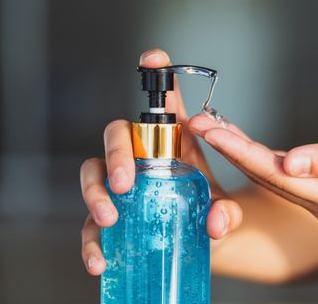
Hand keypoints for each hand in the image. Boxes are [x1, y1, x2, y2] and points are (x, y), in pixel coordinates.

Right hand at [80, 49, 241, 275]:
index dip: (156, 77)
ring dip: (93, 194)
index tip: (154, 58)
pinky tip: (99, 260)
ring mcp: (122, 189)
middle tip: (124, 180)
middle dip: (115, 152)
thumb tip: (216, 221)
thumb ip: (227, 214)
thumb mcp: (222, 210)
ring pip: (92, 175)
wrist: (201, 245)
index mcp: (172, 146)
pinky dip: (90, 242)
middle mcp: (142, 160)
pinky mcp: (112, 219)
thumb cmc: (209, 213)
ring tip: (109, 218)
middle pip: (116, 136)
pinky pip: (90, 224)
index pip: (163, 106)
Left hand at [190, 116, 317, 223]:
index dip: (241, 151)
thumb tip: (290, 162)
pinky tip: (242, 140)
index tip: (211, 130)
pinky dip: (260, 155)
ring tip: (210, 127)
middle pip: (268, 176)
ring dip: (240, 151)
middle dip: (230, 149)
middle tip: (197, 124)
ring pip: (272, 175)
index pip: (277, 174)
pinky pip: (284, 173)